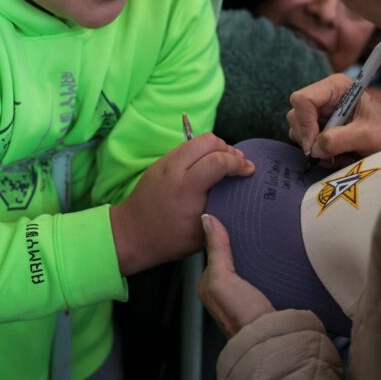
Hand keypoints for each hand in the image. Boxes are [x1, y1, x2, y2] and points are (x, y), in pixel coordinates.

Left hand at [109, 134, 253, 275]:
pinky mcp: (159, 162)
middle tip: (239, 163)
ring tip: (226, 161)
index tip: (249, 171)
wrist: (131, 234)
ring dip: (215, 147)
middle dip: (228, 149)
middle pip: (208, 141)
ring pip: (196, 140)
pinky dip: (202, 150)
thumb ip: (222, 213)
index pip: (218, 161)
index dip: (238, 163)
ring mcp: (165, 162)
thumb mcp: (200, 235)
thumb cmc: (168, 240)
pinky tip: (208, 164)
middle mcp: (175, 169)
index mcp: (186, 189)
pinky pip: (186, 146)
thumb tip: (241, 197)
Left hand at [198, 213, 273, 337]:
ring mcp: (244, 297)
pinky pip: (264, 277)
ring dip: (258, 258)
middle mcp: (224, 293)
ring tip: (268, 242)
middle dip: (241, 247)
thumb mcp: (222, 278)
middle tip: (253, 229)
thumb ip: (216, 250)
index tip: (233, 219)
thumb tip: (208, 220)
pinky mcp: (263, 300)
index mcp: (208, 287)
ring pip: (249, 268)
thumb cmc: (241, 316)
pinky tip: (276, 263)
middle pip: (232, 260)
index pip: (214, 253)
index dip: (222, 236)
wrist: (270, 339)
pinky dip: (269, 269)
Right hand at [288, 73, 380, 159]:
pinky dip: (319, 151)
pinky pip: (306, 140)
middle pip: (296, 114)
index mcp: (336, 86)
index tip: (314, 145)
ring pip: (298, 129)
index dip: (305, 123)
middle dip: (309, 137)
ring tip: (340, 154)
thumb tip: (314, 149)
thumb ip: (339, 140)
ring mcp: (321, 111)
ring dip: (316, 147)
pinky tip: (338, 154)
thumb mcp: (366, 136)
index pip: (303, 99)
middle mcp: (325, 95)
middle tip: (327, 154)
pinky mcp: (320, 125)